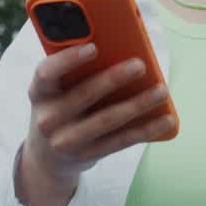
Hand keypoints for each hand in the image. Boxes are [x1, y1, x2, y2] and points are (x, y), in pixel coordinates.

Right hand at [16, 45, 174, 205]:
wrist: (46, 158)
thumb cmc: (59, 107)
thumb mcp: (54, 90)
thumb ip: (75, 71)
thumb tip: (119, 49)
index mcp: (39, 92)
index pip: (46, 72)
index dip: (68, 59)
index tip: (93, 47)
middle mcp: (48, 118)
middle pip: (84, 95)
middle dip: (114, 78)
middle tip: (140, 65)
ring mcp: (67, 140)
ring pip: (108, 120)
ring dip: (139, 104)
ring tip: (162, 90)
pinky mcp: (88, 155)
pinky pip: (121, 140)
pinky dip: (146, 129)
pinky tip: (166, 119)